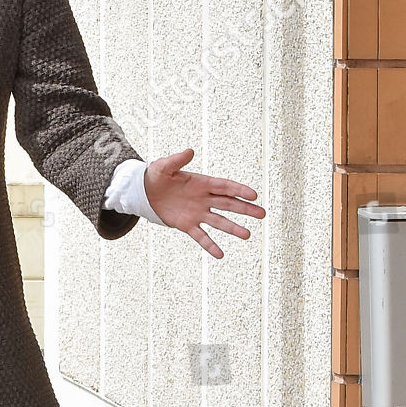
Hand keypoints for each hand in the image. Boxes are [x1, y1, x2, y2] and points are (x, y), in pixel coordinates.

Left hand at [144, 148, 265, 257]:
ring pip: (219, 221)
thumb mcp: (164, 166)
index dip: (239, 190)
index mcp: (202, 183)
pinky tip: (220, 254)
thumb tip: (189, 151)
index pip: (225, 186)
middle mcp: (203, 199)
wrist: (144, 192)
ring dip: (233, 228)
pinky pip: (201, 236)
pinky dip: (210, 245)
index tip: (254, 195)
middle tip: (262, 214)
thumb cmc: (155, 176)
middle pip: (228, 204)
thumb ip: (177, 160)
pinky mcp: (187, 225)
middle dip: (245, 209)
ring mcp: (197, 213)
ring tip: (247, 235)